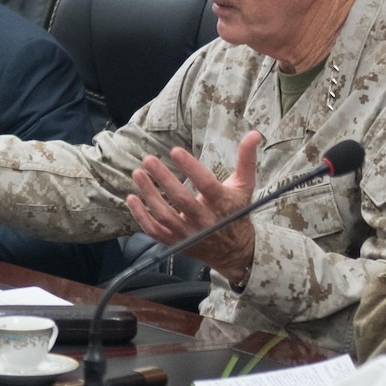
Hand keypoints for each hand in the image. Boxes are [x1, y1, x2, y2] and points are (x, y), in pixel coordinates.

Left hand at [125, 130, 260, 279]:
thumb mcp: (244, 186)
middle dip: (163, 179)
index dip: (191, 167)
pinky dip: (140, 216)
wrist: (234, 251)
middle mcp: (204, 221)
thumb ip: (246, 160)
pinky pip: (154, 231)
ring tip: (137, 173)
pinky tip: (131, 198)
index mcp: (222, 204)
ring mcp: (188, 233)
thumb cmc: (236, 213)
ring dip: (148, 194)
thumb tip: (254, 134)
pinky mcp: (176, 243)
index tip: (175, 151)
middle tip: (148, 159)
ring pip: (164, 215)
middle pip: (181, 200)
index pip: (206, 184)